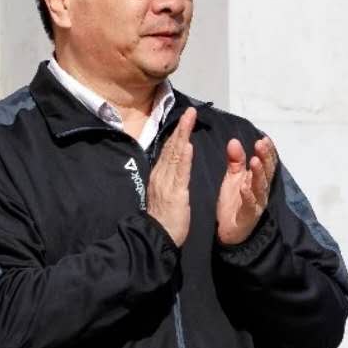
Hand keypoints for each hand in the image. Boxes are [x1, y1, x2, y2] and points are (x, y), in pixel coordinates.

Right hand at [147, 107, 195, 247]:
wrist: (157, 237)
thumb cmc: (164, 219)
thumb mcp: (164, 193)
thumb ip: (167, 178)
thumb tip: (172, 165)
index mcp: (159, 176)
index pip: (169, 150)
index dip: (177, 133)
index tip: (185, 118)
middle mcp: (161, 175)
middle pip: (171, 147)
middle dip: (181, 128)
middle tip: (190, 110)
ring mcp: (166, 183)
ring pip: (175, 155)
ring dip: (183, 135)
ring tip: (190, 119)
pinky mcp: (175, 193)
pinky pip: (180, 173)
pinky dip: (184, 158)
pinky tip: (188, 145)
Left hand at [217, 135, 275, 245]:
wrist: (229, 231)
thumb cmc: (234, 202)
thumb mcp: (233, 178)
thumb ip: (236, 160)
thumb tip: (234, 141)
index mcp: (258, 181)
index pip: (267, 164)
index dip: (268, 152)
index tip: (264, 138)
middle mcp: (261, 191)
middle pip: (266, 173)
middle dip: (265, 158)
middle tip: (260, 144)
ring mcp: (256, 204)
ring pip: (260, 187)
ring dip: (258, 174)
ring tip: (255, 161)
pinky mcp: (248, 216)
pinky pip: (249, 205)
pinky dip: (247, 195)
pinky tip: (244, 186)